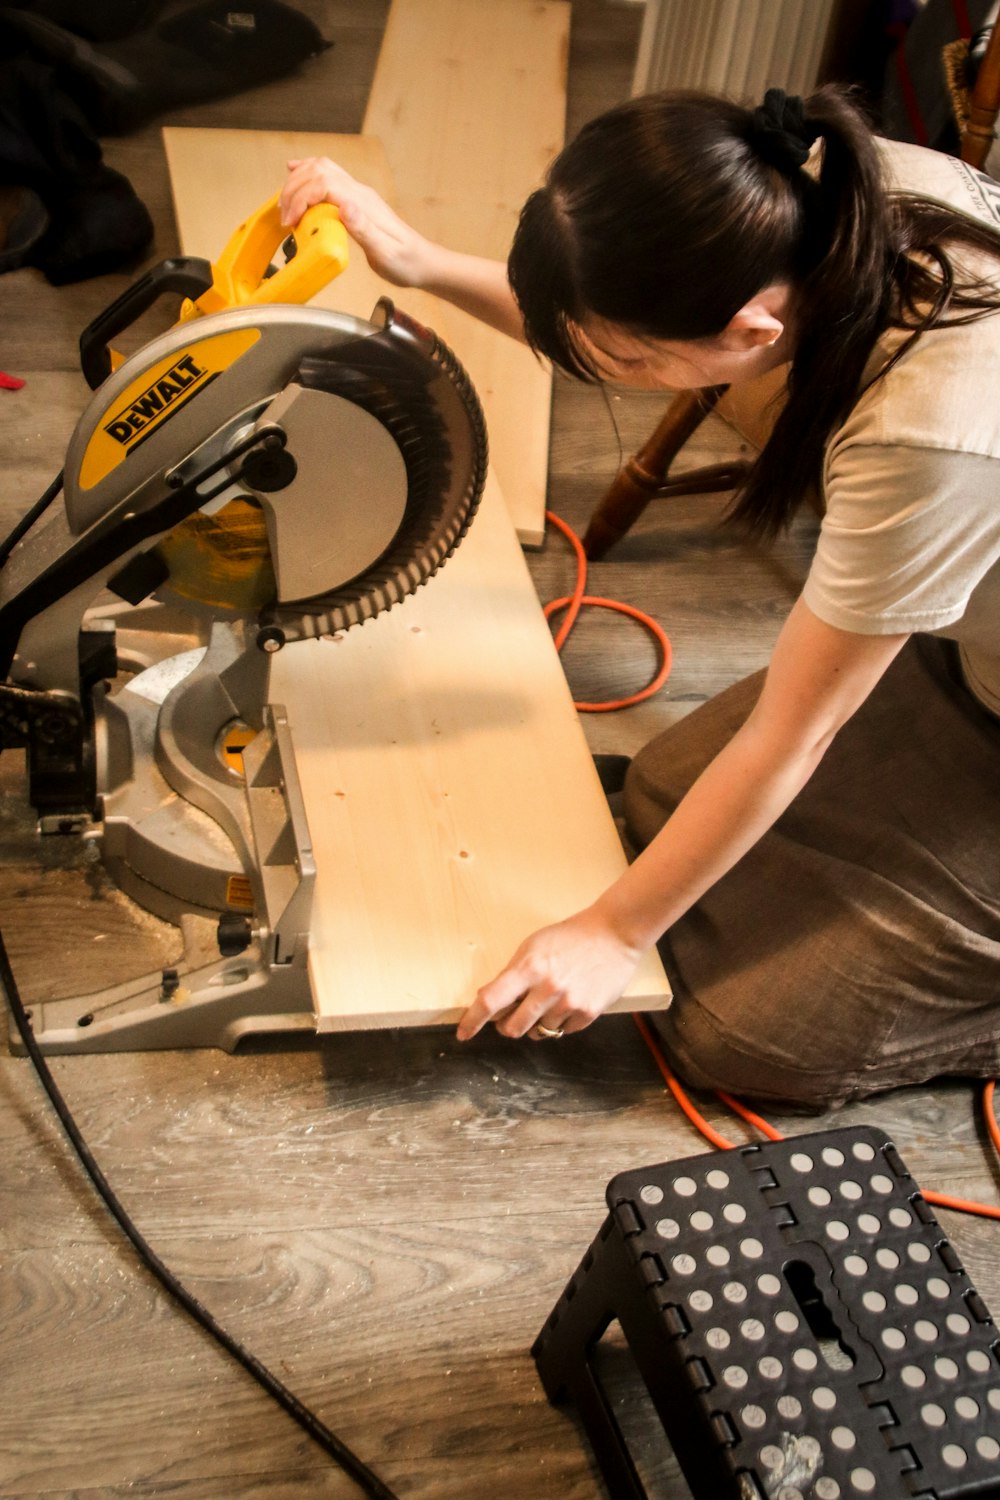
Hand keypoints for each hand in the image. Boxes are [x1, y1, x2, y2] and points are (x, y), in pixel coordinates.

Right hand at [279, 157, 429, 287]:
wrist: (423, 263)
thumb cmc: (406, 263)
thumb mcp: (386, 254)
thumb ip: (365, 230)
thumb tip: (345, 207)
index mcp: (362, 204)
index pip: (323, 184)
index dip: (300, 198)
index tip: (290, 221)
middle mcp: (359, 193)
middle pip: (318, 171)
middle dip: (293, 189)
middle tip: (284, 216)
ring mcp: (358, 194)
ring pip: (321, 168)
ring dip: (298, 180)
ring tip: (285, 202)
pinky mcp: (356, 201)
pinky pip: (328, 176)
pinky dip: (308, 173)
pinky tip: (296, 172)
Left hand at [457, 906, 643, 1041]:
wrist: (616, 933)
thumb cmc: (571, 936)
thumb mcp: (534, 945)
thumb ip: (513, 974)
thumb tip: (490, 1001)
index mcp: (530, 967)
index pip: (491, 1001)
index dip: (473, 1020)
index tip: (464, 1033)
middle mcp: (548, 988)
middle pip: (512, 1028)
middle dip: (506, 1026)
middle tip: (511, 1016)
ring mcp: (569, 1003)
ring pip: (538, 1032)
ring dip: (536, 1023)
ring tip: (549, 1000)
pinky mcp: (588, 1013)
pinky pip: (563, 1031)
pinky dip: (560, 1022)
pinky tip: (569, 1001)